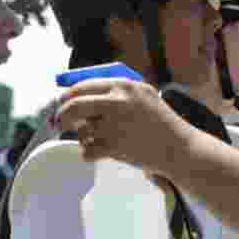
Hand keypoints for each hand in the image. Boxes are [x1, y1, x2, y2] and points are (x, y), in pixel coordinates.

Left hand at [53, 78, 195, 176]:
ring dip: (81, 137)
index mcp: (123, 85)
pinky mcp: (115, 147)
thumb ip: (115, 89)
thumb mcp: (143, 94)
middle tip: (59, 123)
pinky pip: (87, 150)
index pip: (81, 86)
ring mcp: (115, 125)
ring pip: (80, 130)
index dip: (66, 96)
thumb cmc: (160, 122)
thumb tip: (78, 91)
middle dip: (61, 116)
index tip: (61, 104)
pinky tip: (98, 152)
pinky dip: (88, 153)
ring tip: (93, 140)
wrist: (179, 148)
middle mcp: (118, 102)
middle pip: (73, 106)